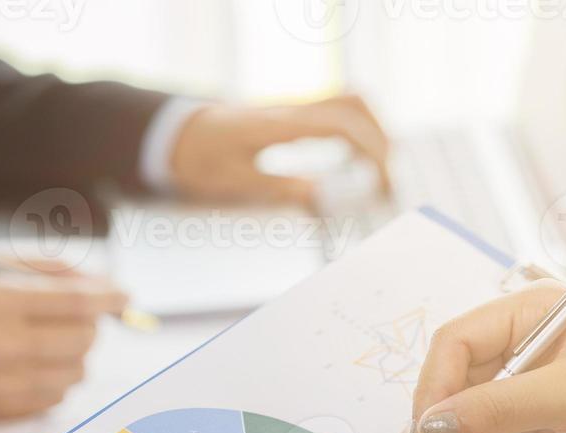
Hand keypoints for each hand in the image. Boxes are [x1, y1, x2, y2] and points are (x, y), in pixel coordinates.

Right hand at [0, 273, 126, 418]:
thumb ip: (47, 269)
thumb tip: (103, 284)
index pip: (76, 303)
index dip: (109, 298)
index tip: (125, 296)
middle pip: (83, 339)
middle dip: (90, 324)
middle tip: (78, 316)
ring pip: (75, 371)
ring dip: (73, 354)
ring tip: (44, 339)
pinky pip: (55, 397)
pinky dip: (54, 379)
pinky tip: (28, 364)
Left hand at [169, 96, 390, 206]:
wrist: (180, 133)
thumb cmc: (202, 157)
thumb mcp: (235, 181)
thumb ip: (278, 188)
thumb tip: (320, 199)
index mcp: (279, 124)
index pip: (339, 124)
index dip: (369, 148)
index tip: (381, 180)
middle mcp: (291, 109)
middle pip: (353, 106)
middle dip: (379, 142)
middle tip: (386, 183)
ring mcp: (294, 107)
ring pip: (349, 101)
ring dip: (372, 130)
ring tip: (379, 170)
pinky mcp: (294, 114)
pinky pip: (337, 109)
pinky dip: (358, 128)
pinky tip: (357, 158)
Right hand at [412, 284, 565, 432]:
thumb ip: (497, 408)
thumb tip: (430, 426)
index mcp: (532, 310)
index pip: (458, 340)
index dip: (435, 384)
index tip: (429, 429)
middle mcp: (520, 342)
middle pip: (449, 375)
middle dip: (434, 418)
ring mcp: (521, 384)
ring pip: (455, 409)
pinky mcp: (526, 422)